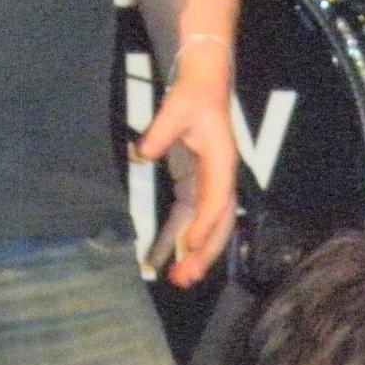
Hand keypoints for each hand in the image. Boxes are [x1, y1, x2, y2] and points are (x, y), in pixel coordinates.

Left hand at [136, 45, 236, 286]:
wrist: (205, 86)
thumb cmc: (194, 96)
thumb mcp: (176, 109)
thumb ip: (160, 132)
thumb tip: (143, 152)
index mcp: (222, 163)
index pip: (216, 200)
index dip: (204, 224)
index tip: (189, 245)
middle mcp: (221, 179)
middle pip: (218, 224)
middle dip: (204, 253)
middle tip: (184, 278)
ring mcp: (210, 185)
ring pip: (207, 227)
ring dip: (194, 254)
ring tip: (178, 278)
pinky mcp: (198, 186)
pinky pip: (191, 218)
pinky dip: (180, 238)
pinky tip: (167, 257)